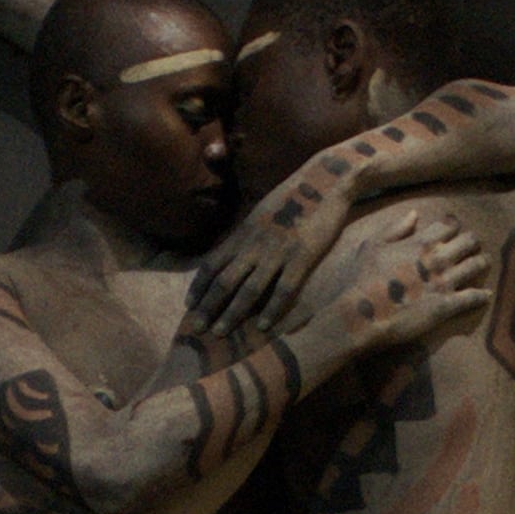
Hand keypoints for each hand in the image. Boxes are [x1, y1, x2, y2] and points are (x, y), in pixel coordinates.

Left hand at [187, 170, 354, 338]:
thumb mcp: (262, 214)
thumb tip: (233, 254)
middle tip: (194, 329)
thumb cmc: (294, 197)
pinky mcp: (301, 256)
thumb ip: (247, 236)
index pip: (212, 263)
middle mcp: (255, 244)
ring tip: (220, 333)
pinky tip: (262, 327)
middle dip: (207, 306)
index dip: (198, 286)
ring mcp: (277, 251)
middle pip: (224, 280)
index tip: (188, 305)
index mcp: (244, 233)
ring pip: (249, 289)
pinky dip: (271, 310)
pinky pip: (283, 289)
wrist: (325, 180)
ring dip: (232, 313)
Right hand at [296, 206, 493, 355]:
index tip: (455, 229)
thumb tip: (414, 214)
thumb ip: (395, 228)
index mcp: (420, 242)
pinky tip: (486, 296)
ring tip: (482, 264)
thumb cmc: (363, 279)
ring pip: (477, 265)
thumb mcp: (373, 245)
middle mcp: (438, 258)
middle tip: (472, 246)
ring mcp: (444, 282)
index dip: (454, 226)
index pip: (449, 225)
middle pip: (469, 241)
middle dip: (472, 242)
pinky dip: (482, 296)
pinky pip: (473, 297)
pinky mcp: (447, 306)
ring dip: (481, 263)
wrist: (363, 314)